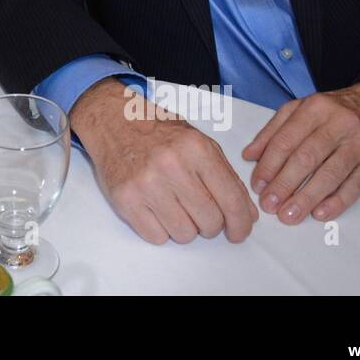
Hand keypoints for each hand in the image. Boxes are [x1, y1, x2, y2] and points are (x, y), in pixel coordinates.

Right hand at [72, 78, 257, 243]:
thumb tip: (246, 216)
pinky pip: (156, 237)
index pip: (231, 199)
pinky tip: (156, 209)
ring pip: (184, 234)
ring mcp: (146, 183)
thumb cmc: (159, 132)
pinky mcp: (125, 199)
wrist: (113, 121)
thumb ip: (226, 177)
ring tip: (175, 207)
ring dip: (185, 227)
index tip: (240, 232)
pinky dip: (161, 230)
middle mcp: (171, 165)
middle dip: (211, 224)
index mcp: (196, 148)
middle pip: (210, 222)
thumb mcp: (199, 143)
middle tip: (201, 213)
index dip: (241, 223)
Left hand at [242, 81, 359, 224]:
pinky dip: (336, 202)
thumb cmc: (338, 111)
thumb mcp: (303, 109)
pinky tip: (320, 213)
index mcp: (315, 108)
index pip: (286, 140)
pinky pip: (355, 185)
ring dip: (306, 197)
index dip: (269, 165)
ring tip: (289, 214)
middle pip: (306, 158)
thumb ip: (274, 130)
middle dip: (284, 184)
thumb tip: (249, 155)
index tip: (257, 185)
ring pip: (329, 174)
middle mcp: (338, 124)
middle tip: (269, 204)